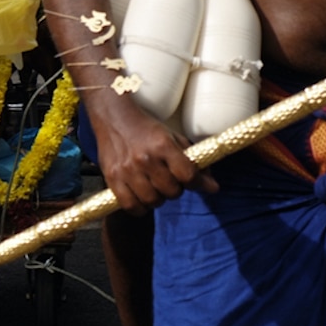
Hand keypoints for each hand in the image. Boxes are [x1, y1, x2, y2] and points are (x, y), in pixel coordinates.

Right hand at [91, 106, 216, 215]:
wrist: (113, 117)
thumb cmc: (146, 129)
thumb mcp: (173, 138)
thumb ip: (194, 161)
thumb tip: (213, 187)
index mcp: (162, 145)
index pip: (188, 175)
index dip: (197, 183)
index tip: (198, 184)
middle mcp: (145, 158)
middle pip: (171, 191)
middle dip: (175, 189)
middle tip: (170, 182)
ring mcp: (127, 169)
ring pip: (152, 201)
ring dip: (158, 198)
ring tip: (155, 188)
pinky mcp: (112, 177)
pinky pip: (130, 205)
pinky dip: (139, 207)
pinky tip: (141, 198)